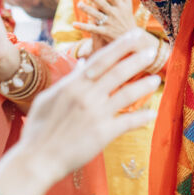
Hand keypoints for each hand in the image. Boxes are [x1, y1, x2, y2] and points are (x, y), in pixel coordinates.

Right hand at [11, 32, 160, 183]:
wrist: (37, 160)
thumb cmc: (38, 130)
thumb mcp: (48, 99)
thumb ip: (68, 81)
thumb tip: (82, 64)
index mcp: (72, 85)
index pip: (100, 59)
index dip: (119, 46)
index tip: (133, 35)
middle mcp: (86, 96)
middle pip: (117, 72)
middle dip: (136, 59)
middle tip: (151, 51)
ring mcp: (96, 114)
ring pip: (127, 94)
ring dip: (144, 85)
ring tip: (157, 79)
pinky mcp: (103, 133)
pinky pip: (128, 122)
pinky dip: (141, 117)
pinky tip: (152, 114)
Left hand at [75, 0, 136, 46]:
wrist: (129, 38)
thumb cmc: (127, 18)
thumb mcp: (127, 4)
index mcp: (120, 6)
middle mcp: (115, 14)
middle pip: (104, 5)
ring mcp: (109, 23)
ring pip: (97, 16)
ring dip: (88, 10)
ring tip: (79, 4)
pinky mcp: (104, 32)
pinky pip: (92, 29)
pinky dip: (83, 27)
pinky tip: (74, 24)